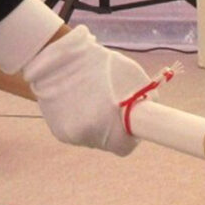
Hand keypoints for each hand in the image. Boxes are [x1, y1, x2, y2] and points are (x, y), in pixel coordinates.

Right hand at [21, 24, 147, 155]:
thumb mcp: (130, 73)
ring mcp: (70, 135)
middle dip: (114, 129)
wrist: (53, 57)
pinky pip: (78, 133)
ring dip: (97, 126)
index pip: (124, 147)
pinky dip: (82, 122)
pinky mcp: (59, 132)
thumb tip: (150, 110)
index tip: (131, 124)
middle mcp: (86, 134)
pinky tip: (80, 103)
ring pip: (93, 139)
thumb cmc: (96, 63)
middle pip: (108, 143)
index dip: (130, 136)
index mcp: (105, 123)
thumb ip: (144, 97)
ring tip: (93, 101)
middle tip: (114, 109)